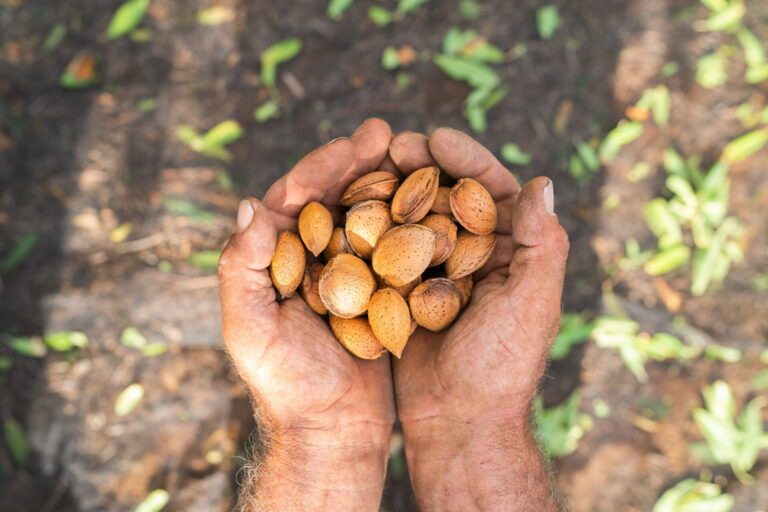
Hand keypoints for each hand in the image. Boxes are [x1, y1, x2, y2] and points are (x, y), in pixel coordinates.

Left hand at [218, 119, 395, 511]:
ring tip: (412, 152)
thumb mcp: (251, 331)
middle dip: (356, 162)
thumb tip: (249, 204)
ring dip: (385, 182)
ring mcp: (345, 272)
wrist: (333, 431)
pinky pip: (393, 246)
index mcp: (274, 260)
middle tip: (386, 132)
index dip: (319, 167)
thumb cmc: (287, 386)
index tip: (351, 146)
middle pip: (333, 197)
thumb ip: (241, 269)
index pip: (293, 200)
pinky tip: (432, 200)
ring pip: (365, 214)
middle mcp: (309, 258)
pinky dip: (409, 221)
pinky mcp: (377, 290)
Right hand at [390, 128, 568, 510]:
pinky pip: (388, 248)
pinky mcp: (405, 289)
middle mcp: (476, 254)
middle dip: (422, 164)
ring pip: (414, 215)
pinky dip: (372, 225)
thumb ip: (544, 244)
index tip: (436, 138)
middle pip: (448, 194)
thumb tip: (545, 181)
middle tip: (393, 143)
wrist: (457, 421)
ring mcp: (437, 270)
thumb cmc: (501, 366)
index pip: (493, 189)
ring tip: (365, 164)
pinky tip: (348, 206)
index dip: (467, 159)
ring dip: (394, 187)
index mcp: (514, 250)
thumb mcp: (532, 304)